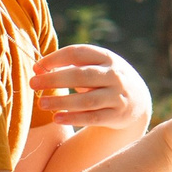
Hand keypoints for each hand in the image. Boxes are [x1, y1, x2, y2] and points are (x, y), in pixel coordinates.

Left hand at [32, 45, 151, 134]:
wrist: (138, 100)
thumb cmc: (105, 79)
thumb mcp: (97, 65)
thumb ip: (72, 65)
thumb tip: (39, 68)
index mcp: (107, 57)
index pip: (78, 53)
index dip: (56, 58)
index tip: (37, 67)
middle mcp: (114, 75)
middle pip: (81, 75)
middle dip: (55, 79)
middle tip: (33, 83)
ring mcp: (117, 96)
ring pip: (87, 100)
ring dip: (62, 101)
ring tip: (41, 103)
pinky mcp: (117, 115)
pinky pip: (93, 118)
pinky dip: (74, 118)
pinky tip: (56, 118)